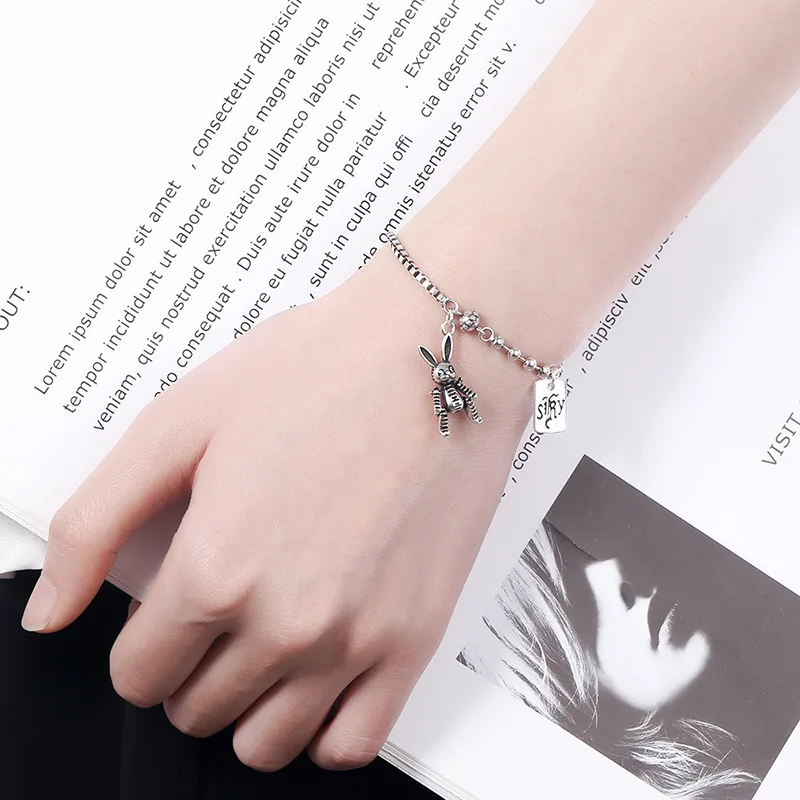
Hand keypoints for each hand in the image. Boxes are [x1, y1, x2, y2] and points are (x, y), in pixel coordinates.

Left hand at [22, 244, 532, 770]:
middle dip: (189, 667)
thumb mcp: (180, 423)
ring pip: (264, 744)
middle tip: (221, 605)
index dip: (140, 641)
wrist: (438, 355)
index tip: (167, 606)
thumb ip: (96, 524)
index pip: (137, 673)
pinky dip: (321, 729)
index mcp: (215, 569)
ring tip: (264, 640)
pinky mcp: (415, 640)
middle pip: (196, 708)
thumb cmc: (320, 372)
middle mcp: (284, 621)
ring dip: (247, 703)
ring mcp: (356, 640)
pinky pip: (351, 745)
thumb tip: (50, 612)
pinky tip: (319, 677)